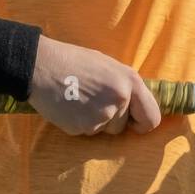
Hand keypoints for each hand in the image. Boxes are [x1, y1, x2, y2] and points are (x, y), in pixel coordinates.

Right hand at [27, 37, 161, 135]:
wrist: (43, 66)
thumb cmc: (76, 62)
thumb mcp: (110, 66)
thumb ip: (126, 87)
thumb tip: (138, 107)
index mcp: (131, 82)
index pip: (152, 118)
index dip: (143, 123)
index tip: (134, 124)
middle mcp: (119, 100)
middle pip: (123, 126)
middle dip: (112, 120)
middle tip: (94, 102)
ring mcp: (100, 115)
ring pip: (103, 130)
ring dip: (94, 121)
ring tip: (79, 100)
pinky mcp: (81, 127)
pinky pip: (85, 132)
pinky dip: (79, 123)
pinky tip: (69, 106)